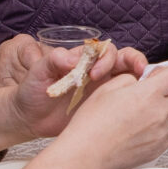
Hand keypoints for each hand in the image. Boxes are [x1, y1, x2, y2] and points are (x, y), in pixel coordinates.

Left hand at [0, 36, 149, 137]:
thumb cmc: (32, 91)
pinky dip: (133, 101)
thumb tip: (72, 58)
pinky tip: (132, 109)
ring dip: (138, 81)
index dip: (107, 58)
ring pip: (129, 79)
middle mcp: (96, 72)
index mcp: (83, 60)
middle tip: (136, 73)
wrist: (28, 118)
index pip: (105, 50)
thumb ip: (53, 60)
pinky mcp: (104, 107)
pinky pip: (123, 101)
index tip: (95, 73)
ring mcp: (102, 89)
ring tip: (139, 90)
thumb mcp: (37, 72)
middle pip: (125, 60)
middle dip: (135, 62)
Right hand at [27, 63, 167, 168]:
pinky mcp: (158, 149)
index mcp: (148, 94)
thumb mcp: (108, 88)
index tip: (159, 76)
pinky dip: (160, 129)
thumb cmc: (92, 124)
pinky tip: (141, 129)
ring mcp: (160, 133)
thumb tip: (141, 79)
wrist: (86, 154)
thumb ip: (131, 79)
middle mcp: (159, 113)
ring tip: (143, 114)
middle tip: (151, 94)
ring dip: (165, 111)